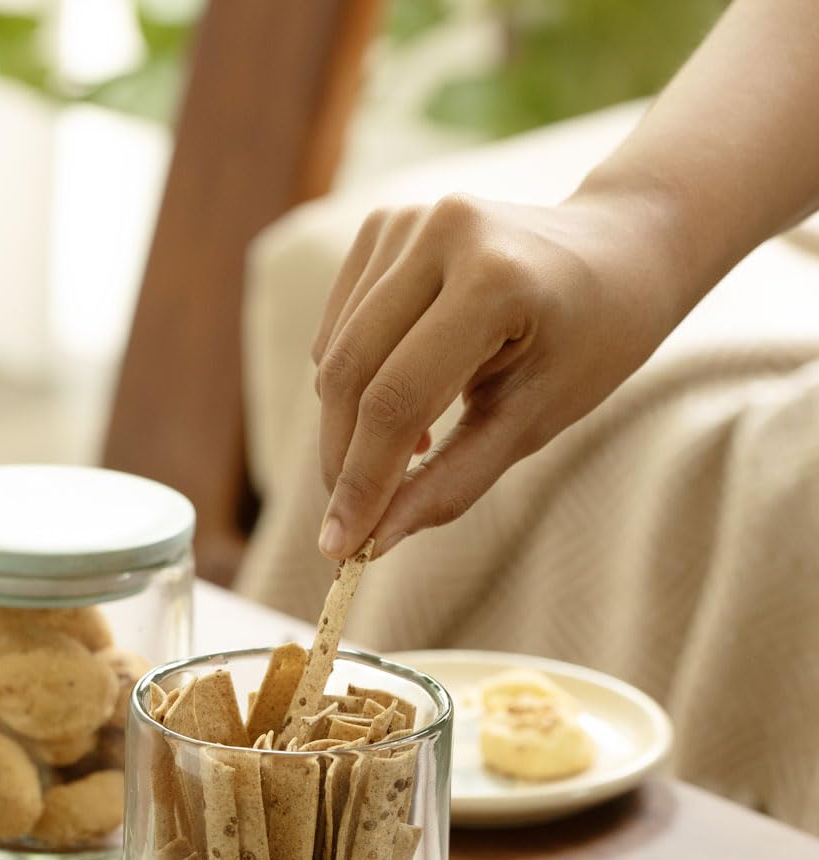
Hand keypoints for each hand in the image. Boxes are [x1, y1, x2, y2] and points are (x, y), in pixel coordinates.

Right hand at [312, 190, 682, 558]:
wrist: (617, 251)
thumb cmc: (590, 343)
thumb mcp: (533, 424)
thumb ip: (451, 483)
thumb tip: (375, 540)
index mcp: (494, 279)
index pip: (397, 399)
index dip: (362, 480)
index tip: (340, 547)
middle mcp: (440, 231)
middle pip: (350, 375)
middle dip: (341, 462)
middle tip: (349, 526)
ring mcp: (405, 219)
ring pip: (333, 356)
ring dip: (347, 427)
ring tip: (410, 453)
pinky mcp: (383, 225)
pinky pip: (337, 331)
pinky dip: (352, 385)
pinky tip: (405, 401)